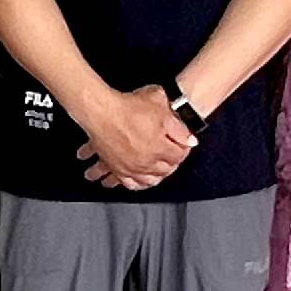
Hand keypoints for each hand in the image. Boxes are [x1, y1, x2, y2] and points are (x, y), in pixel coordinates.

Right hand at [74, 84, 195, 190]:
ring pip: (149, 180)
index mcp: (160, 147)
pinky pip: (130, 184)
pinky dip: (137, 183)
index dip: (184, 149)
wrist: (101, 112)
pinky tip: (139, 179)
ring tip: (159, 170)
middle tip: (172, 156)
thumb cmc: (127, 107)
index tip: (183, 146)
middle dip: (172, 163)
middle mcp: (147, 162)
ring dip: (157, 176)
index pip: (179, 155)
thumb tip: (190, 139)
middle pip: (166, 170)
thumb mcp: (160, 106)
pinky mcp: (116, 168)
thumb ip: (178, 125)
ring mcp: (131, 167)